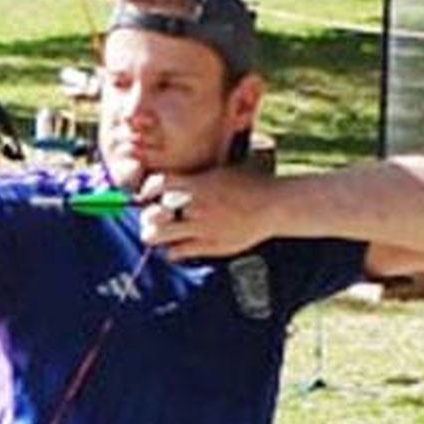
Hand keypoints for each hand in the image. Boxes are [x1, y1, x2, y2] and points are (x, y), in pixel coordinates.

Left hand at [138, 169, 272, 259]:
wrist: (275, 205)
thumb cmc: (249, 184)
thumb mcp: (220, 172)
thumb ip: (196, 176)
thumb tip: (173, 179)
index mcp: (197, 183)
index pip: (156, 185)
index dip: (148, 190)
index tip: (150, 195)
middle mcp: (195, 205)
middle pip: (152, 213)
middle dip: (148, 216)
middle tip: (154, 218)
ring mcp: (201, 227)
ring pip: (157, 235)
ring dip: (155, 235)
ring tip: (163, 234)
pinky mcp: (209, 245)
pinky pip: (176, 252)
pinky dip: (172, 251)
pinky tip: (180, 246)